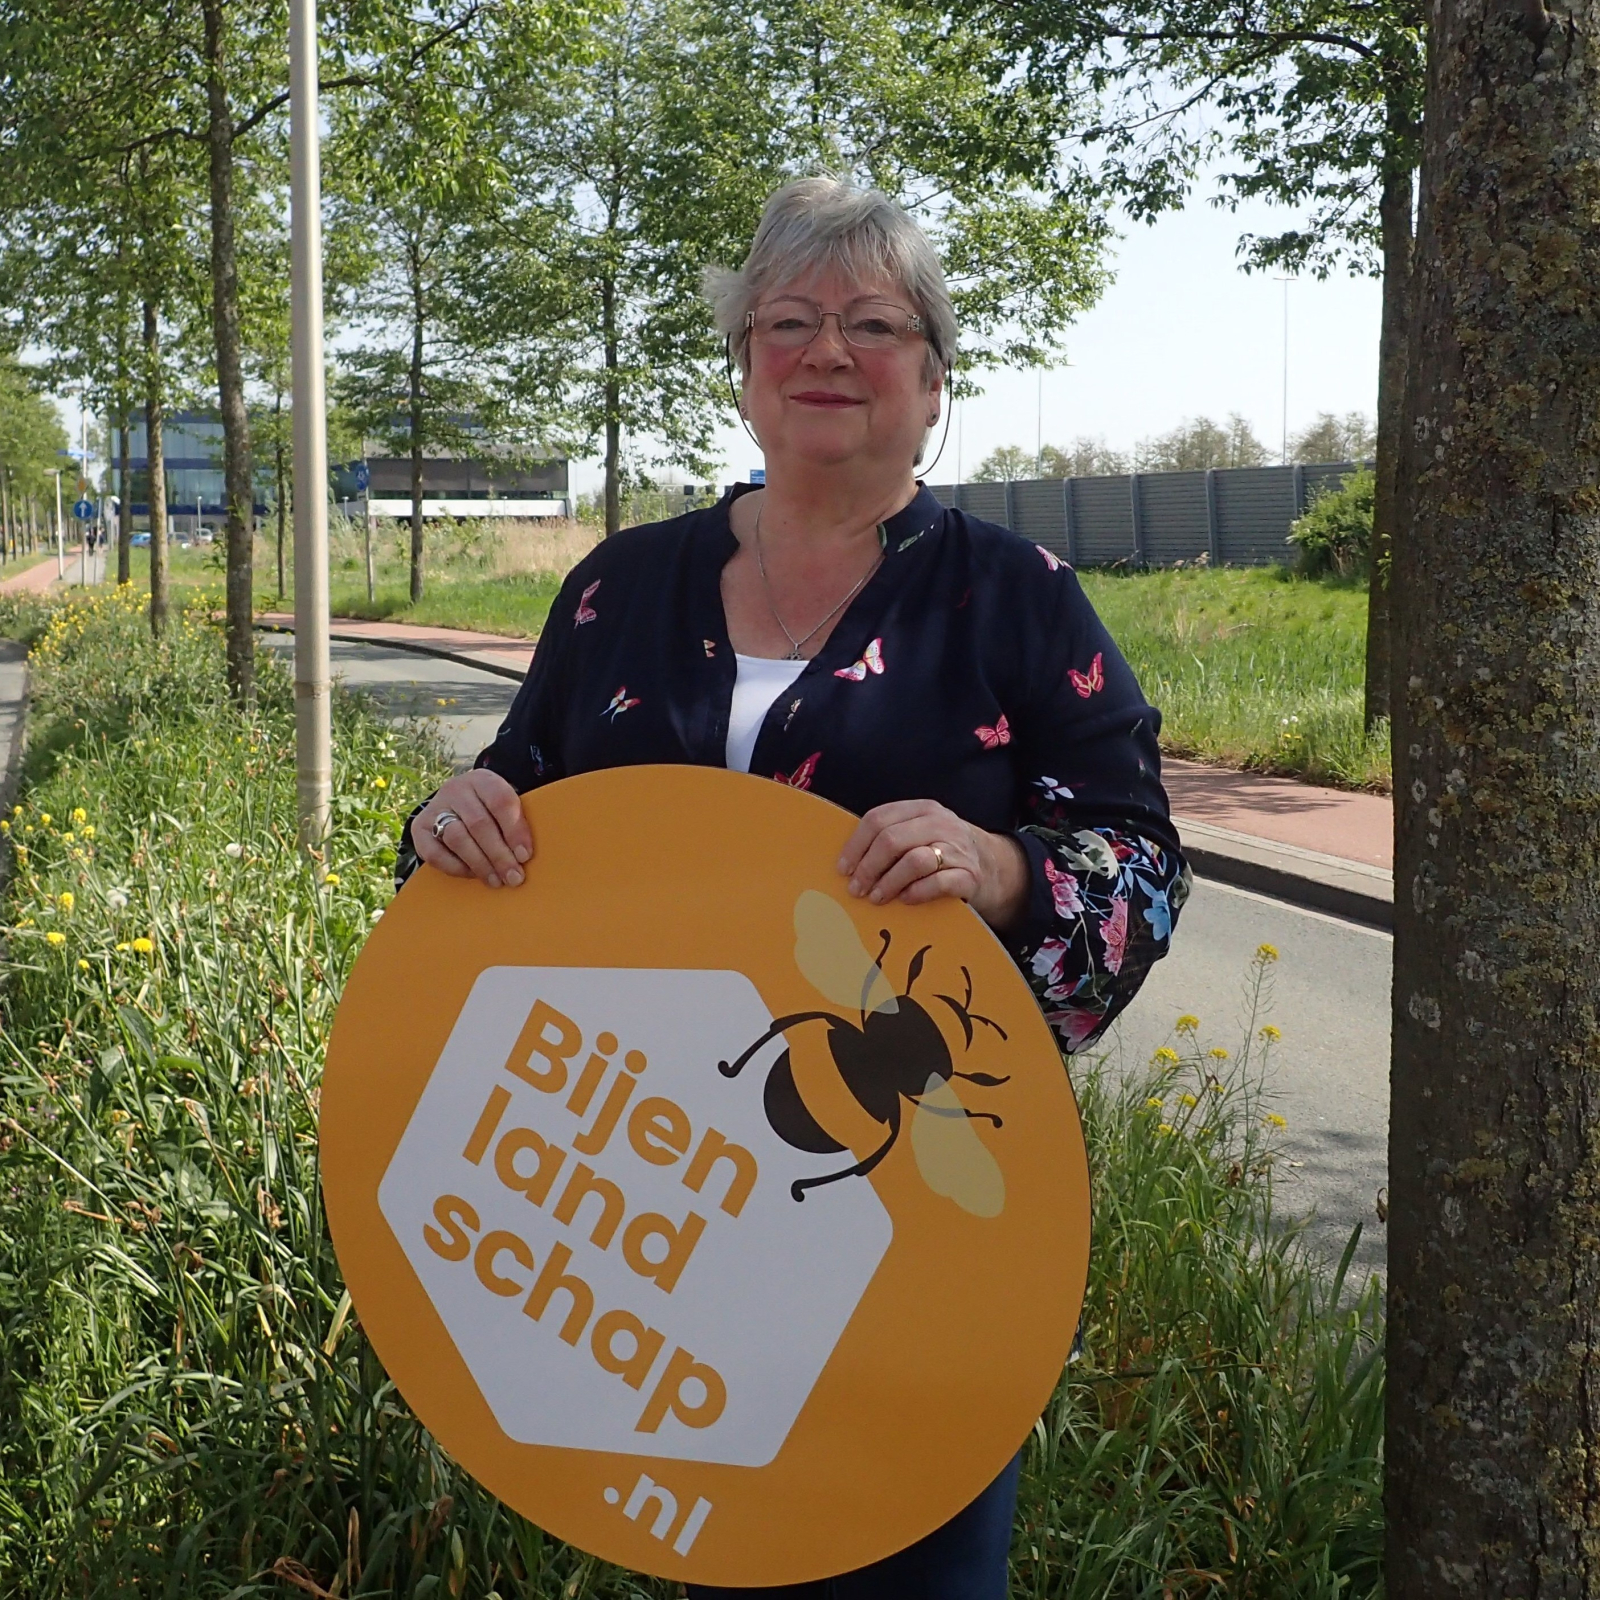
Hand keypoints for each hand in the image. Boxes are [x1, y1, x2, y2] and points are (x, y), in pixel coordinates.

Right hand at [412, 769, 533, 887]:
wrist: (457, 806)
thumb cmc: (490, 811)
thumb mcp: (504, 807)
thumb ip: (516, 823)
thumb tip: (524, 857)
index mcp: (483, 780)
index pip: (500, 801)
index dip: (515, 830)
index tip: (525, 855)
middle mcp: (456, 790)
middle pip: (479, 824)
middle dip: (499, 855)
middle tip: (514, 877)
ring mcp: (435, 808)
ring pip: (457, 838)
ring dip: (480, 864)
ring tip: (496, 880)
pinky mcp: (419, 828)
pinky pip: (435, 854)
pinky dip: (456, 867)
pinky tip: (474, 875)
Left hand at [837, 799, 1028, 932]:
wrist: (996, 868)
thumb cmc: (944, 853)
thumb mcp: (921, 834)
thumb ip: (892, 838)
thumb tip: (848, 863)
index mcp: (922, 809)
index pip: (878, 819)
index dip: (856, 845)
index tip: (842, 869)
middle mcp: (941, 824)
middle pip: (892, 840)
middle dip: (868, 867)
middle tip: (856, 889)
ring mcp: (957, 849)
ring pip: (913, 861)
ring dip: (888, 882)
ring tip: (876, 898)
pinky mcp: (969, 876)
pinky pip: (937, 883)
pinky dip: (916, 893)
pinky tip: (905, 900)